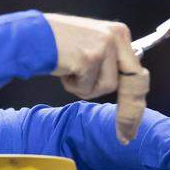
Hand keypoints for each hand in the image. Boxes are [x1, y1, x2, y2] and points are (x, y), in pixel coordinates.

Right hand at [43, 13, 148, 143]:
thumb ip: (111, 61)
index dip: (136, 101)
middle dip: (128, 113)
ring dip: (86, 87)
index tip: (134, 124)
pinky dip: (74, 85)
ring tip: (72, 72)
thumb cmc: (58, 43)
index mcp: (120, 33)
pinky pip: (88, 87)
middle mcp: (117, 36)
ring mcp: (104, 46)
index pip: (136, 72)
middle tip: (126, 137)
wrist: (33, 36)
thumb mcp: (92, 45)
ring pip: (107, 87)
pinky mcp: (90, 57)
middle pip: (132, 83)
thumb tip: (129, 88)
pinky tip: (65, 70)